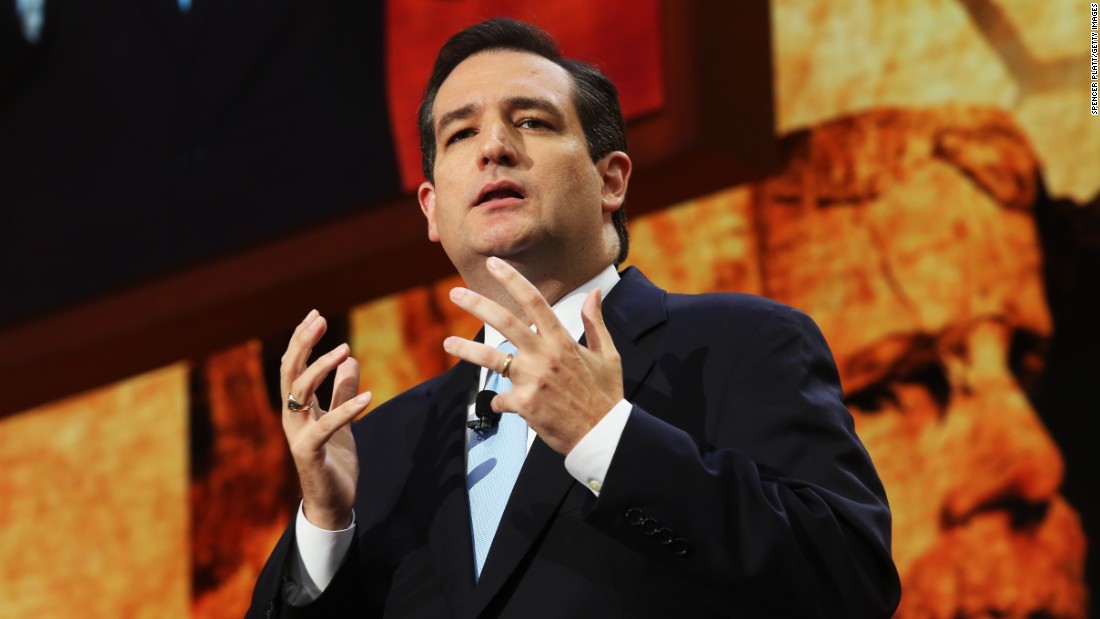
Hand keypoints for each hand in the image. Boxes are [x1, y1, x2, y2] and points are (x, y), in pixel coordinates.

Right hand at [280, 310, 371, 529]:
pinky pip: (327, 427)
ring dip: (322, 368)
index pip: (293, 365)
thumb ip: (342, 391)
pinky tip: (368, 397)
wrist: (332, 502)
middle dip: (303, 343)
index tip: (314, 314)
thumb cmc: (333, 461)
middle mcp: (292, 417)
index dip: (301, 339)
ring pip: (300, 392)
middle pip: (290, 372)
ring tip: (344, 349)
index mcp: (298, 407)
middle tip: (320, 319)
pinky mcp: (310, 453)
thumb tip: (351, 359)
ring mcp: (298, 434)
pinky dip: (346, 410)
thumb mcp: (343, 419)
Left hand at [443, 257, 623, 454]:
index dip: (512, 279)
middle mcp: (545, 356)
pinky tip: (504, 404)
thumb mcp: (608, 355)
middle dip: (477, 304)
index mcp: (563, 342)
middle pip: (505, 322)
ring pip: (491, 358)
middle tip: (456, 293)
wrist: (603, 436)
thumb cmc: (605, 396)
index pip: (534, 301)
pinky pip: (500, 398)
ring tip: (447, 342)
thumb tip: (595, 293)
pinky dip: (500, 401)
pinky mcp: (525, 404)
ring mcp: (533, 380)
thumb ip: (595, 322)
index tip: (493, 265)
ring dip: (465, 349)